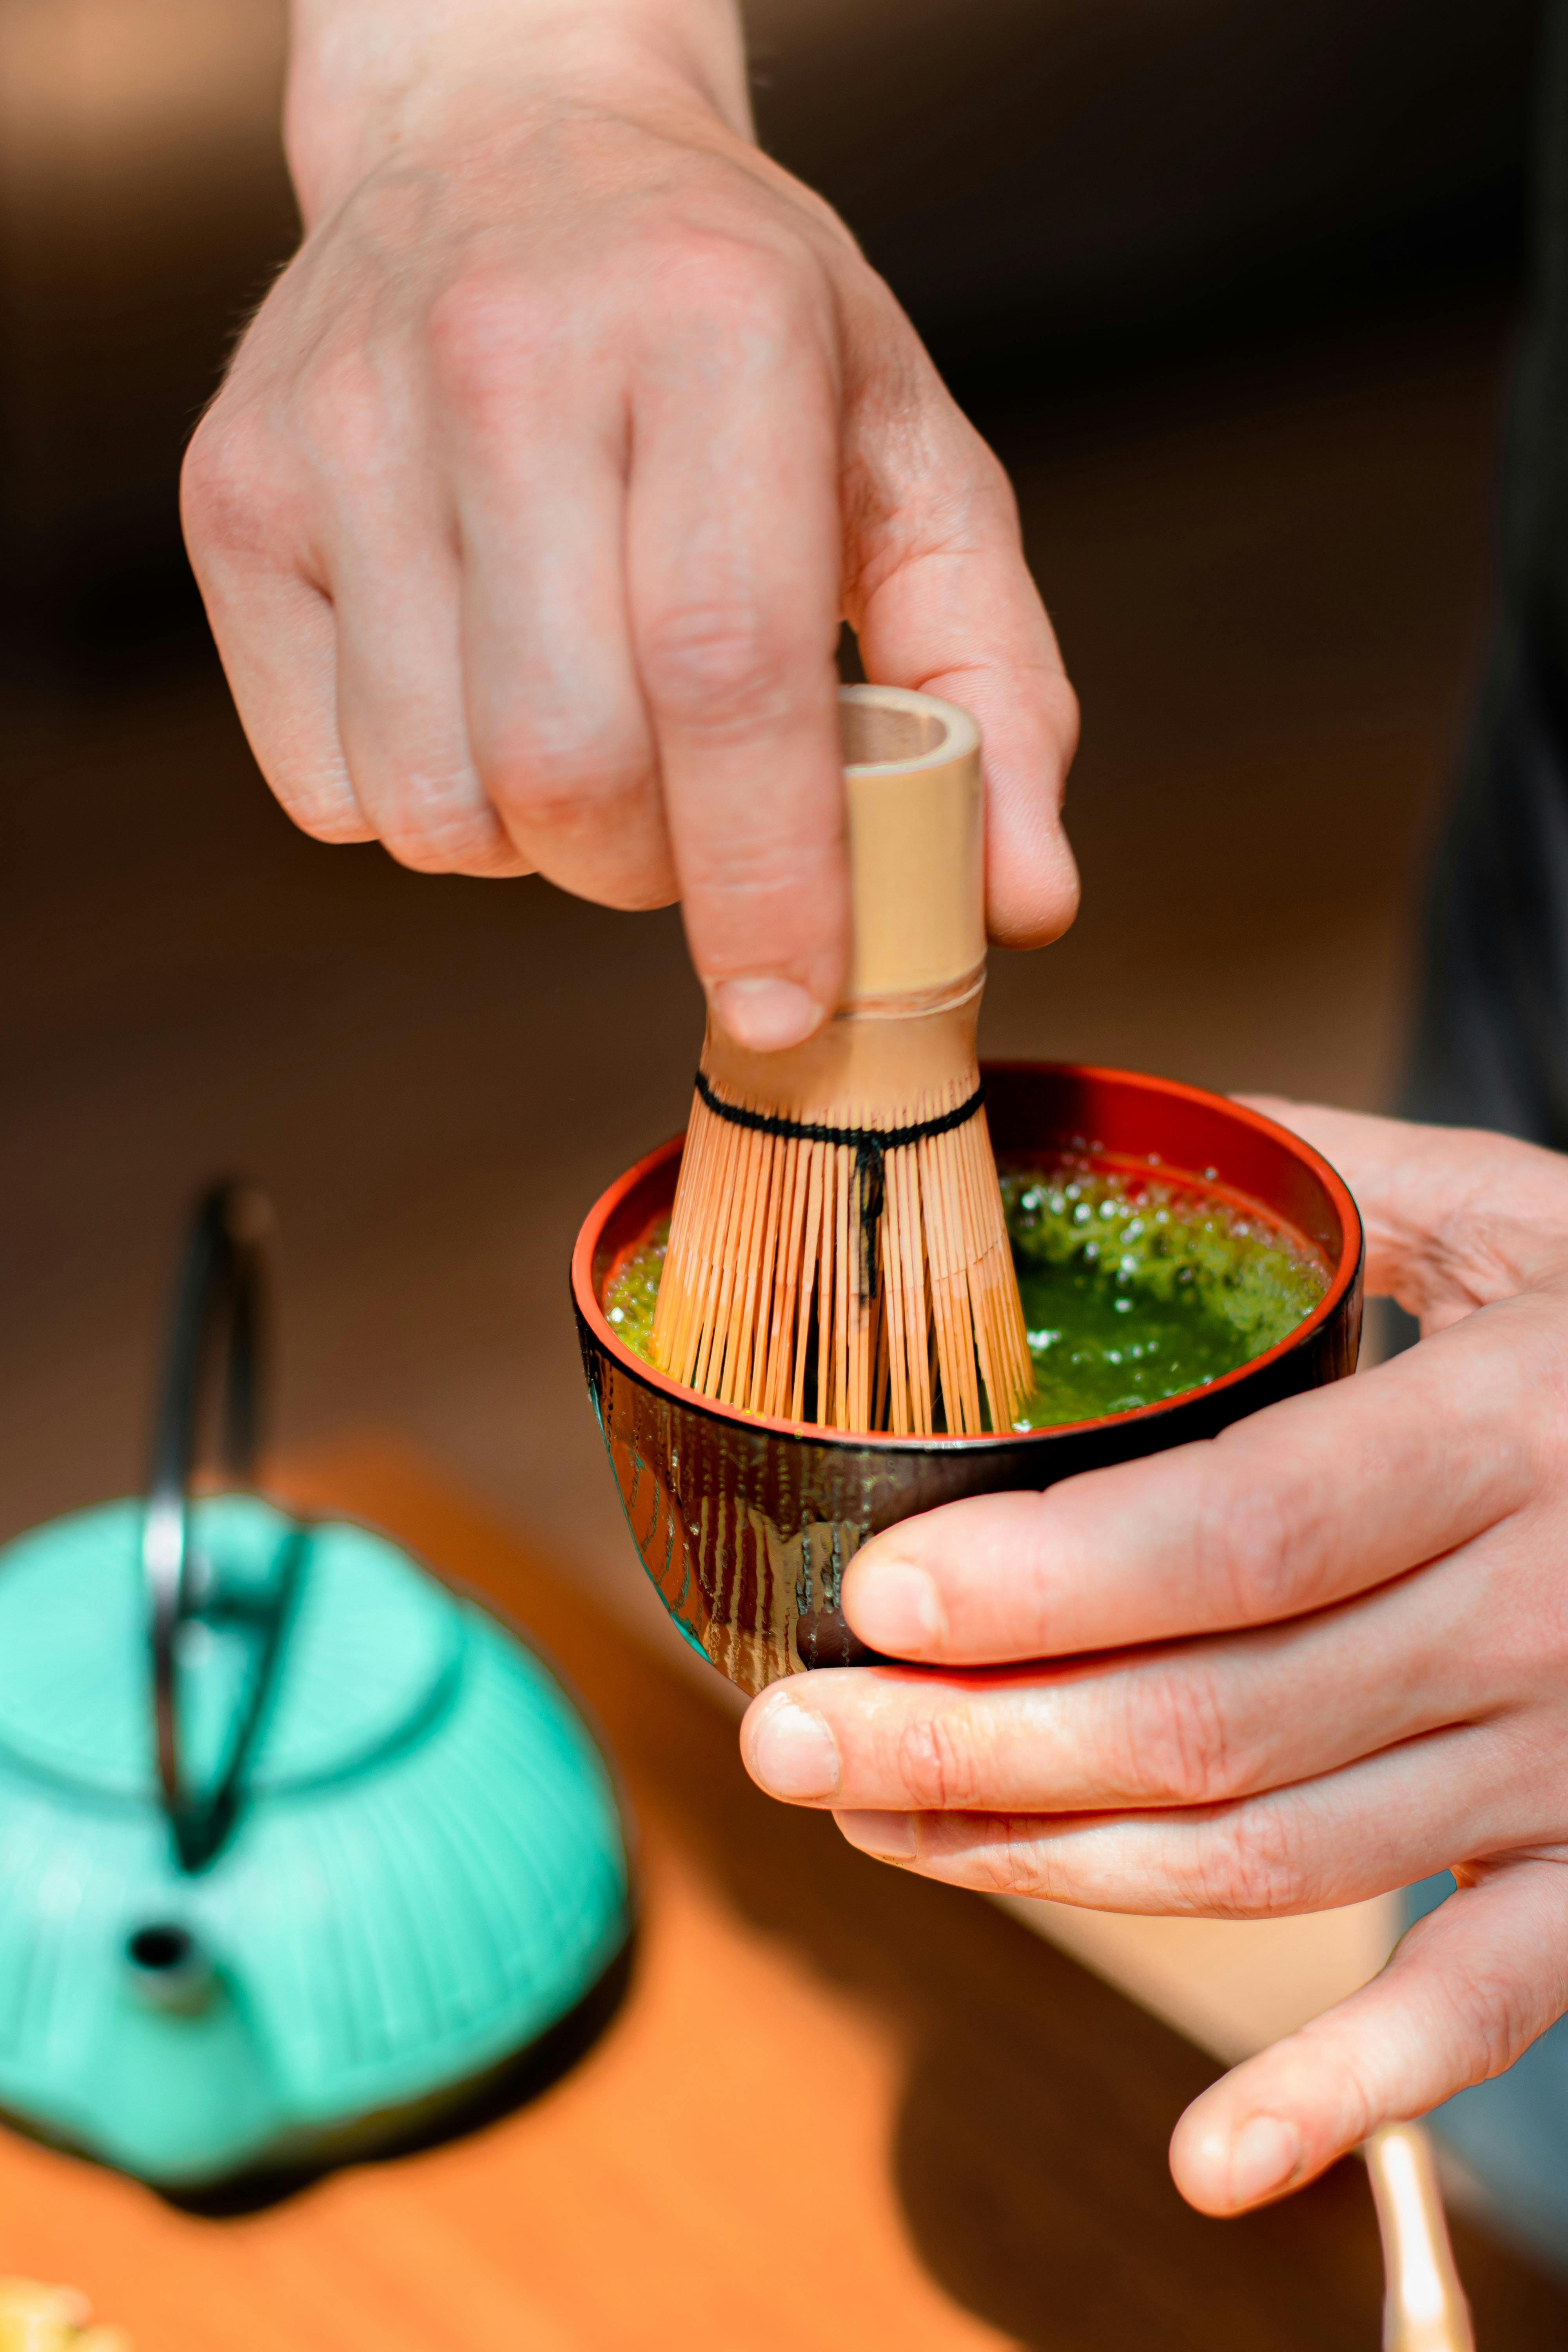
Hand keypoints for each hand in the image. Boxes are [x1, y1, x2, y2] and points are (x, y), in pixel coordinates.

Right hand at [182, 0, 1078, 1050]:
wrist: (508, 139)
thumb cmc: (732, 322)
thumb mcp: (904, 459)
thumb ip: (989, 682)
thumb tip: (1022, 901)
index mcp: (709, 329)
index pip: (729, 672)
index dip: (764, 876)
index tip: (789, 1005)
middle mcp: (501, 358)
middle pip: (571, 770)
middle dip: (650, 871)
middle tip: (693, 822)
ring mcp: (338, 428)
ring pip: (439, 806)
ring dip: (536, 842)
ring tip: (586, 728)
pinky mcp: (235, 497)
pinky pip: (331, 790)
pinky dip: (426, 804)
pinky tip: (475, 692)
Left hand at [739, 1102, 1567, 2212]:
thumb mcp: (1535, 1216)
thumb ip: (1346, 1177)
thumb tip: (1143, 1123)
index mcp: (1509, 1437)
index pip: (1245, 1535)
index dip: (1053, 1582)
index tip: (878, 1598)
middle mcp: (1538, 1617)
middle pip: (1217, 1720)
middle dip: (976, 1745)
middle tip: (789, 1738)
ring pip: (1279, 1858)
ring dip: (1060, 1866)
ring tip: (880, 1832)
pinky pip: (1483, 2009)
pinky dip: (1350, 2102)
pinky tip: (1211, 2168)